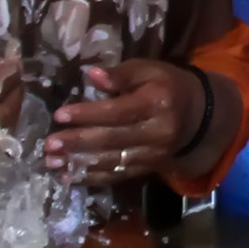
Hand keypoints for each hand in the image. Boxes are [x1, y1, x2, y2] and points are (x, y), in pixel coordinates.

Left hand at [42, 59, 206, 185]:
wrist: (199, 116)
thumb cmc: (167, 85)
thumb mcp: (149, 70)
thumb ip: (121, 74)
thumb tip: (92, 75)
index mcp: (157, 102)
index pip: (117, 111)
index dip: (87, 114)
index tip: (60, 115)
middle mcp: (157, 131)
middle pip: (112, 139)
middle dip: (77, 142)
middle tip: (49, 144)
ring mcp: (153, 154)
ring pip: (112, 161)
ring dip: (79, 163)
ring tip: (52, 162)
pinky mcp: (149, 168)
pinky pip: (118, 175)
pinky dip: (92, 178)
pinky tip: (70, 176)